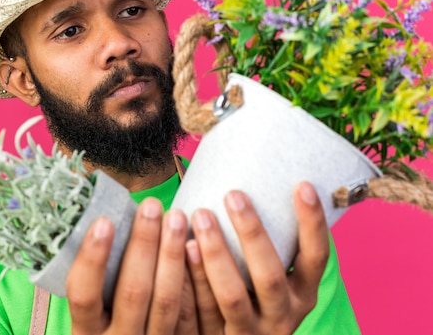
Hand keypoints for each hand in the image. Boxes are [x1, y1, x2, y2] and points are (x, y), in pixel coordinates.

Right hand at [67, 198, 198, 334]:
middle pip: (134, 293)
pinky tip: (196, 247)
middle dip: (144, 244)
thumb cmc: (108, 327)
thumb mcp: (93, 316)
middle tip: (151, 206)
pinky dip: (195, 278)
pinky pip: (192, 313)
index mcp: (86, 333)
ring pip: (167, 301)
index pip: (84, 296)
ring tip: (176, 217)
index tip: (103, 221)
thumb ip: (97, 283)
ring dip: (172, 254)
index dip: (93, 260)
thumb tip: (105, 220)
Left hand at [185, 182, 328, 334]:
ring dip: (216, 253)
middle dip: (252, 232)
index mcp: (304, 292)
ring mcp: (255, 331)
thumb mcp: (271, 277)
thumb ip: (264, 244)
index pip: (317, 257)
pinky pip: (206, 311)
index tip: (301, 185)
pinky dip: (194, 278)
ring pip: (233, 295)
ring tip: (201, 216)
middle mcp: (285, 314)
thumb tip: (248, 182)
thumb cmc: (254, 296)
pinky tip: (184, 248)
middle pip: (270, 274)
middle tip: (233, 194)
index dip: (312, 223)